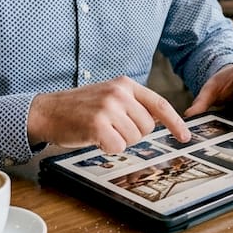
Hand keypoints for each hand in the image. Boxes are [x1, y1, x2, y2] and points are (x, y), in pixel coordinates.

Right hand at [26, 76, 190, 151]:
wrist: (47, 111)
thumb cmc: (79, 108)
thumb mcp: (109, 96)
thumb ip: (132, 104)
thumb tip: (158, 121)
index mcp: (125, 84)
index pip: (159, 104)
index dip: (175, 122)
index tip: (185, 136)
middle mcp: (119, 93)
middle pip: (146, 127)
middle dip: (132, 134)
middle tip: (111, 128)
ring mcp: (108, 108)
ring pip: (133, 139)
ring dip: (118, 141)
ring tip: (100, 130)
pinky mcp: (98, 125)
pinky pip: (118, 147)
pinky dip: (107, 148)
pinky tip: (94, 138)